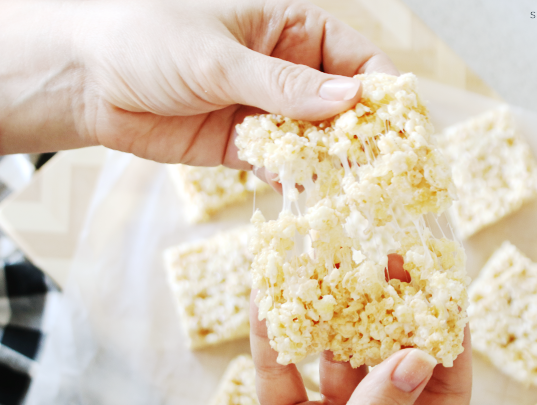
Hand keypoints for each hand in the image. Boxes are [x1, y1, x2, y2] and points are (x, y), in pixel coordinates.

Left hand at [0, 0, 396, 176]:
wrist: (86, 83)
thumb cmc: (147, 42)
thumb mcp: (219, 58)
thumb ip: (284, 85)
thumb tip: (350, 100)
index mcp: (287, 29)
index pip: (352, 57)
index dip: (379, 88)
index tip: (400, 122)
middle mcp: (283, 70)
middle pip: (339, 103)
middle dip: (360, 132)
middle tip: (382, 165)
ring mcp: (265, 109)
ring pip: (314, 138)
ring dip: (332, 161)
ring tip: (354, 187)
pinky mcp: (243, 145)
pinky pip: (281, 163)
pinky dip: (296, 177)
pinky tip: (311, 193)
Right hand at [188, 264, 471, 404]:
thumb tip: (419, 358)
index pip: (444, 399)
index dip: (448, 345)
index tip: (447, 293)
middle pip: (391, 369)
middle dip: (389, 315)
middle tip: (390, 261)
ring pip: (335, 363)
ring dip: (331, 316)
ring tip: (331, 264)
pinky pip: (281, 374)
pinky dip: (273, 340)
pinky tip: (267, 301)